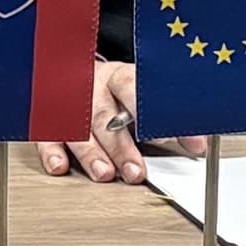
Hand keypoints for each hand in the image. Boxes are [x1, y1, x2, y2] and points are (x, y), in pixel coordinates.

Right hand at [35, 58, 170, 184]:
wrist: (69, 71)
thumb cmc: (112, 91)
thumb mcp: (140, 96)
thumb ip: (167, 121)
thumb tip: (198, 145)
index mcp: (118, 78)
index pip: (135, 92)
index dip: (152, 115)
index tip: (169, 136)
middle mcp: (92, 90)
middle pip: (105, 117)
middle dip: (121, 147)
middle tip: (136, 171)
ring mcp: (68, 106)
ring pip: (78, 130)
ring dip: (92, 154)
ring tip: (105, 174)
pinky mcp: (47, 121)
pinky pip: (46, 136)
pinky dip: (52, 153)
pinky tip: (59, 166)